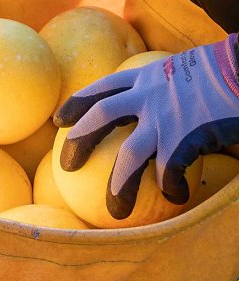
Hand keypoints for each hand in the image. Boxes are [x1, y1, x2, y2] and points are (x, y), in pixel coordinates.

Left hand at [54, 34, 238, 219]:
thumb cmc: (221, 70)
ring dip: (119, 186)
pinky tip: (176, 195)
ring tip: (115, 211)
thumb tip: (157, 107)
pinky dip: (170, 187)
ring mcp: (164, 116)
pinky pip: (168, 171)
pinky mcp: (185, 137)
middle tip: (65, 166)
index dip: (77, 104)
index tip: (59, 119)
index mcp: (144, 76)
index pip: (100, 88)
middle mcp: (147, 94)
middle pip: (100, 117)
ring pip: (129, 155)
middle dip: (78, 142)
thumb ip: (163, 86)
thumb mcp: (183, 68)